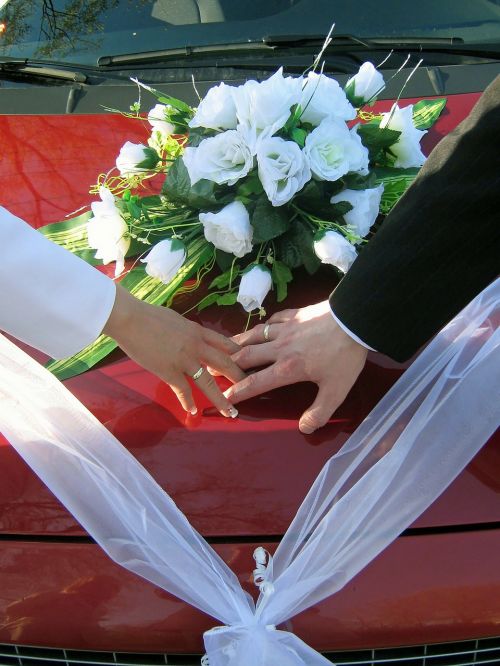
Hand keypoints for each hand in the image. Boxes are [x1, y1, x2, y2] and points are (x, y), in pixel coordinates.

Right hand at [103, 285, 244, 416]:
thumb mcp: (176, 320)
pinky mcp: (169, 371)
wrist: (130, 319)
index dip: (238, 353)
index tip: (248, 361)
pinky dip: (188, 402)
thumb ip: (187, 330)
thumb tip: (190, 335)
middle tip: (249, 388)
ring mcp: (184, 360)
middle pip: (225, 363)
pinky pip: (183, 390)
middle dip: (239, 377)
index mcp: (198, 331)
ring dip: (220, 399)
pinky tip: (193, 411)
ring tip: (230, 411)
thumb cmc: (148, 315)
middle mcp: (196, 346)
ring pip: (208, 382)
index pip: (225, 343)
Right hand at [225, 300, 367, 432]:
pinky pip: (274, 319)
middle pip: (247, 356)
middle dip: (228, 364)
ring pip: (255, 336)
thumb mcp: (336, 390)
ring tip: (226, 347)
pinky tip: (263, 327)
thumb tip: (305, 428)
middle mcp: (280, 348)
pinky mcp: (295, 315)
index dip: (237, 392)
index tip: (224, 397)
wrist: (353, 320)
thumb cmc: (344, 356)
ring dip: (239, 342)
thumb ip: (319, 412)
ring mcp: (286, 329)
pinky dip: (264, 325)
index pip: (255, 383)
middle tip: (213, 368)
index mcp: (287, 369)